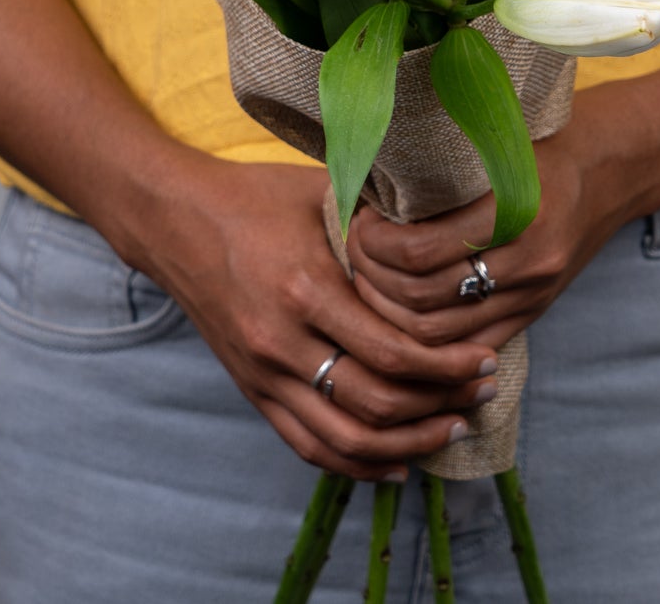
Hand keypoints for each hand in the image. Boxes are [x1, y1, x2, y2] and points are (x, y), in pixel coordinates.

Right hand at [110, 153, 499, 481]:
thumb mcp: (323, 196)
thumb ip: (378, 225)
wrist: (174, 220)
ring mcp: (262, 374)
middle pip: (376, 404)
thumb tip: (448, 239)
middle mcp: (282, 342)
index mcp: (306, 289)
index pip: (392, 352)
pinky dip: (358, 463)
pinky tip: (399, 462)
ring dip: (408, 444)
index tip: (485, 358)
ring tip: (454, 428)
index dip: (447, 366)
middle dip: (441, 404)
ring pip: (346, 440)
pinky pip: (308, 446)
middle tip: (484, 392)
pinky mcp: (252, 390)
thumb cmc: (257, 196)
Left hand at [345, 119, 634, 352]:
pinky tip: (398, 316)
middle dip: (372, 278)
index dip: (374, 244)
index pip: (419, 252)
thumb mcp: (495, 143)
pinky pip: (466, 351)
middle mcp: (528, 261)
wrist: (607, 172)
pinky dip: (424, 342)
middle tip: (354, 250)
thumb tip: (363, 176)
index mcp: (515, 211)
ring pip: (436, 334)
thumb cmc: (539, 147)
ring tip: (368, 279)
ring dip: (388, 313)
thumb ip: (442, 168)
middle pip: (421, 298)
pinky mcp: (531, 316)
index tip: (359, 221)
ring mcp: (531, 296)